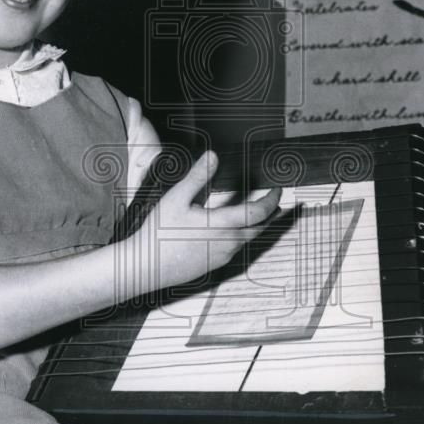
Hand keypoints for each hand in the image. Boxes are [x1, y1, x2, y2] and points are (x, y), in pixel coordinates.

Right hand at [125, 150, 280, 295]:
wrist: (145, 267)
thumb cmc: (157, 234)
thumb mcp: (176, 198)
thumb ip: (197, 177)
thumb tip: (212, 157)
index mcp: (221, 225)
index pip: (259, 212)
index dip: (272, 199)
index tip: (277, 190)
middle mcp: (227, 243)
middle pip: (260, 228)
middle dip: (272, 214)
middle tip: (276, 202)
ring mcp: (222, 256)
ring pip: (249, 240)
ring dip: (259, 226)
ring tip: (261, 216)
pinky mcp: (214, 265)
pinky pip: (236, 249)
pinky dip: (244, 237)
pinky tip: (235, 232)